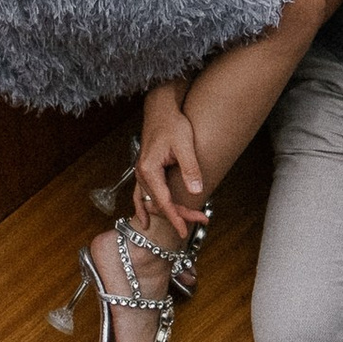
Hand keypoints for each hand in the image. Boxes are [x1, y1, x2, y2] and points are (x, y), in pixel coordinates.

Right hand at [134, 86, 207, 248]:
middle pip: (158, 204)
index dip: (174, 218)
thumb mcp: (185, 145)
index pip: (163, 202)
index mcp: (149, 169)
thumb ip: (190, 168)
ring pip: (151, 201)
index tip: (184, 231)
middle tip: (201, 219)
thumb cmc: (172, 124)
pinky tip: (145, 220)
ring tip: (184, 224)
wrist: (161, 109)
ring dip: (167, 213)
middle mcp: (142, 174)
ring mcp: (141, 173)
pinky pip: (141, 195)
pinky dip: (143, 208)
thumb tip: (196, 191)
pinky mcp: (145, 171)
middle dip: (179, 215)